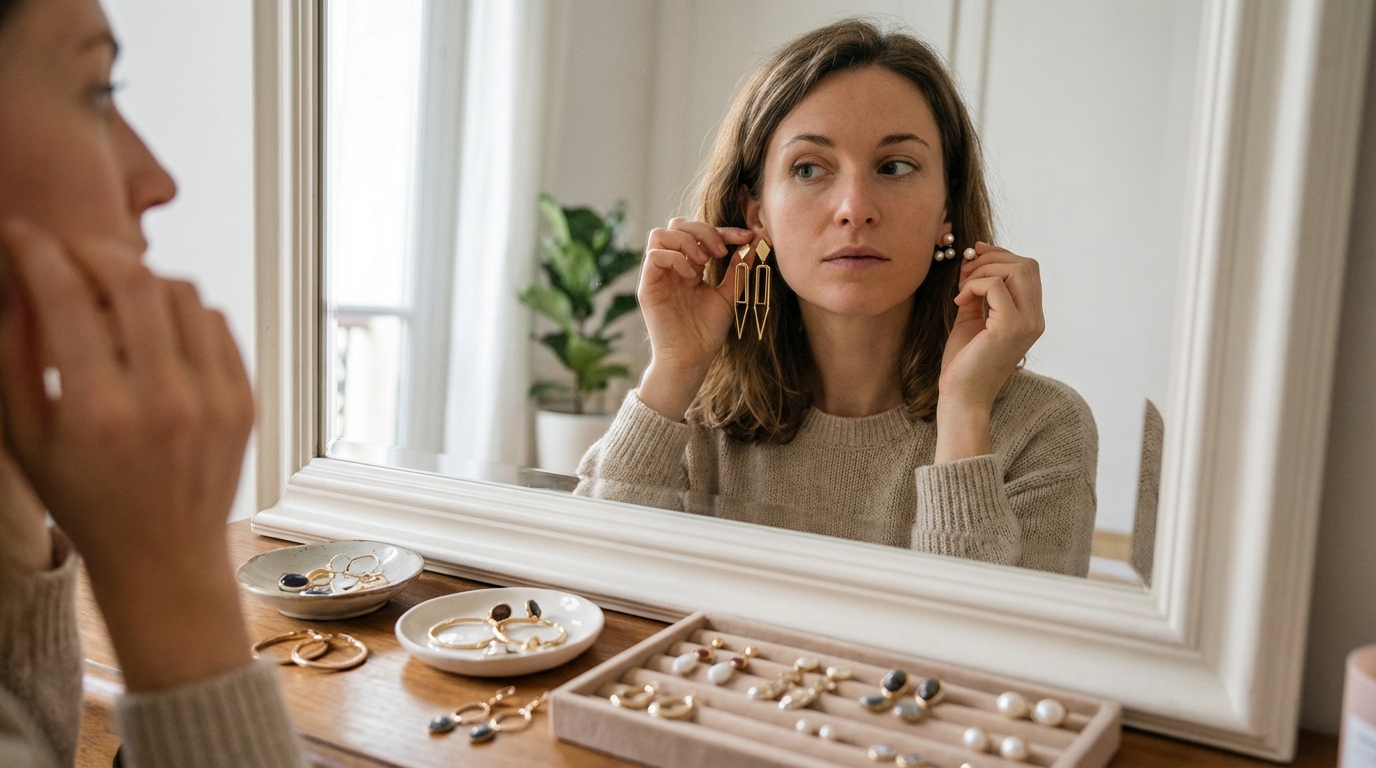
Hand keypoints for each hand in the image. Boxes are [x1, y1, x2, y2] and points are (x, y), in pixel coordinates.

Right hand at [0, 219, 254, 689]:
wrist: (162, 555)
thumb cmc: (84, 499)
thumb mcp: (26, 437)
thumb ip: (13, 356)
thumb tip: (16, 280)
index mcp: (99, 413)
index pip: (69, 300)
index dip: (40, 253)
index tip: (23, 238)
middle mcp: (164, 402)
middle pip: (135, 281)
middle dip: (94, 249)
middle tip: (71, 248)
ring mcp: (214, 400)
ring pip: (182, 294)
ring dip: (142, 276)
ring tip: (112, 288)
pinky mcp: (245, 401)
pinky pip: (216, 323)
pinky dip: (182, 308)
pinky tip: (155, 322)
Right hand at [636, 218, 754, 420]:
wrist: (691, 360)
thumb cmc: (706, 332)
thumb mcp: (728, 296)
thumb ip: (738, 269)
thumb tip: (755, 241)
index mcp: (689, 266)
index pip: (701, 233)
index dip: (724, 230)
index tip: (747, 237)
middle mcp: (672, 266)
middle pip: (677, 225)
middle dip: (703, 230)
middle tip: (720, 251)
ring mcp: (658, 275)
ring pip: (660, 234)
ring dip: (686, 241)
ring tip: (704, 261)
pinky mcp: (647, 287)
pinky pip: (654, 256)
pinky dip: (676, 258)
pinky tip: (692, 276)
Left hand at [934, 243, 1044, 460]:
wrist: (962, 397)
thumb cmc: (965, 363)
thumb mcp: (972, 319)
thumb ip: (978, 292)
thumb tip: (972, 261)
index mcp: (1031, 317)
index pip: (1028, 270)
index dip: (1001, 256)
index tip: (973, 257)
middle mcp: (1035, 319)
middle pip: (1027, 264)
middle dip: (992, 258)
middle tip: (965, 272)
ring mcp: (1026, 323)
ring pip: (1016, 269)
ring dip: (983, 270)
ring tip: (962, 288)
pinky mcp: (1009, 327)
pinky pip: (995, 285)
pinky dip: (974, 285)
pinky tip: (959, 301)